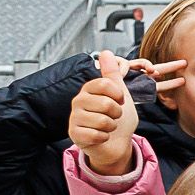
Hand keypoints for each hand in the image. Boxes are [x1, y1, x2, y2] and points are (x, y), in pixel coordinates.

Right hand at [69, 51, 147, 178]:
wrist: (116, 143)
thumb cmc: (117, 118)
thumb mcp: (120, 93)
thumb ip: (113, 73)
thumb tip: (105, 52)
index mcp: (88, 89)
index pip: (104, 83)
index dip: (118, 94)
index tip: (119, 100)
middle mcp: (78, 101)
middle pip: (106, 103)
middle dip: (117, 113)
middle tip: (114, 116)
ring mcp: (75, 118)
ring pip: (103, 120)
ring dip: (112, 126)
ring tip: (108, 126)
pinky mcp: (74, 134)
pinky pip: (96, 135)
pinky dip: (105, 137)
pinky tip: (101, 136)